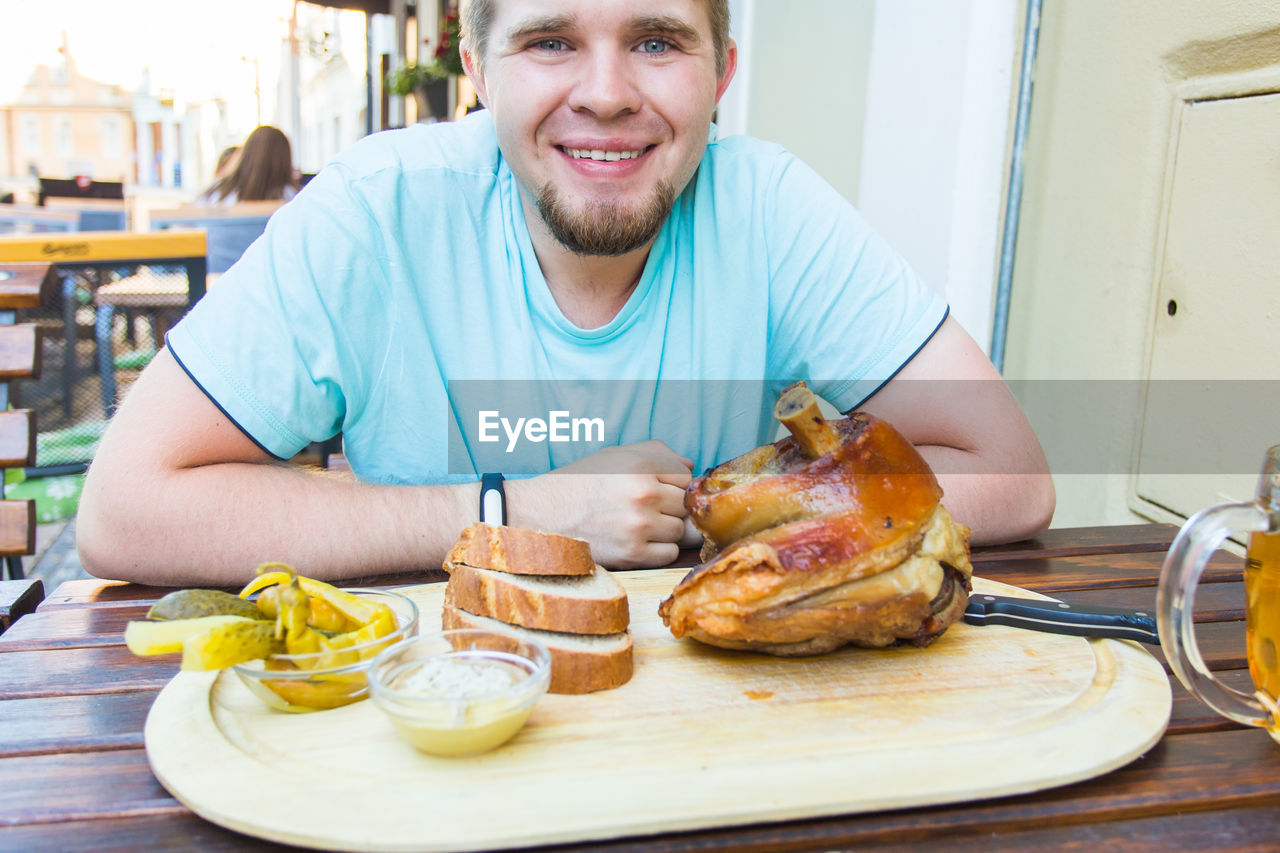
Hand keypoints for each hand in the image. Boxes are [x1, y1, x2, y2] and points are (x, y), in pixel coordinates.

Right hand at [508, 440, 694, 568]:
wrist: (540, 515)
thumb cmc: (579, 483)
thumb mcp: (614, 455)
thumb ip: (657, 452)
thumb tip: (691, 465)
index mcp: (641, 465)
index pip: (686, 478)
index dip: (671, 485)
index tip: (654, 489)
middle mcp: (644, 494)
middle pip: (685, 506)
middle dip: (669, 508)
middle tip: (642, 509)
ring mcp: (640, 526)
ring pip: (680, 531)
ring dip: (664, 530)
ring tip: (636, 524)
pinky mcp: (633, 555)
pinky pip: (669, 554)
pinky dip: (657, 550)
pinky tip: (634, 540)